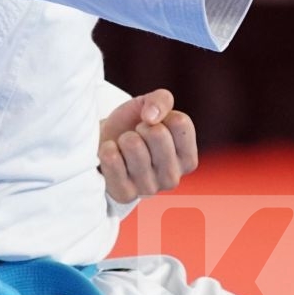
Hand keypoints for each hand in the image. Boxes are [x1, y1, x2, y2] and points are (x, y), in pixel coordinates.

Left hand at [98, 87, 198, 202]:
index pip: (180, 123)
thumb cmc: (134, 125)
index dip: (160, 115)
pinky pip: (112, 160)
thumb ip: (162, 100)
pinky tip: (112, 155)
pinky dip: (108, 149)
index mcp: (188, 158)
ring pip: (133, 144)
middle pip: (157, 133)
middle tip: (136, 135)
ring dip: (124, 138)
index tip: (153, 124)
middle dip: (141, 126)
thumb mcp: (151, 105)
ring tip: (124, 147)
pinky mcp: (124, 195)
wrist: (105, 144)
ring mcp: (149, 189)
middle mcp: (173, 178)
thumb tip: (151, 117)